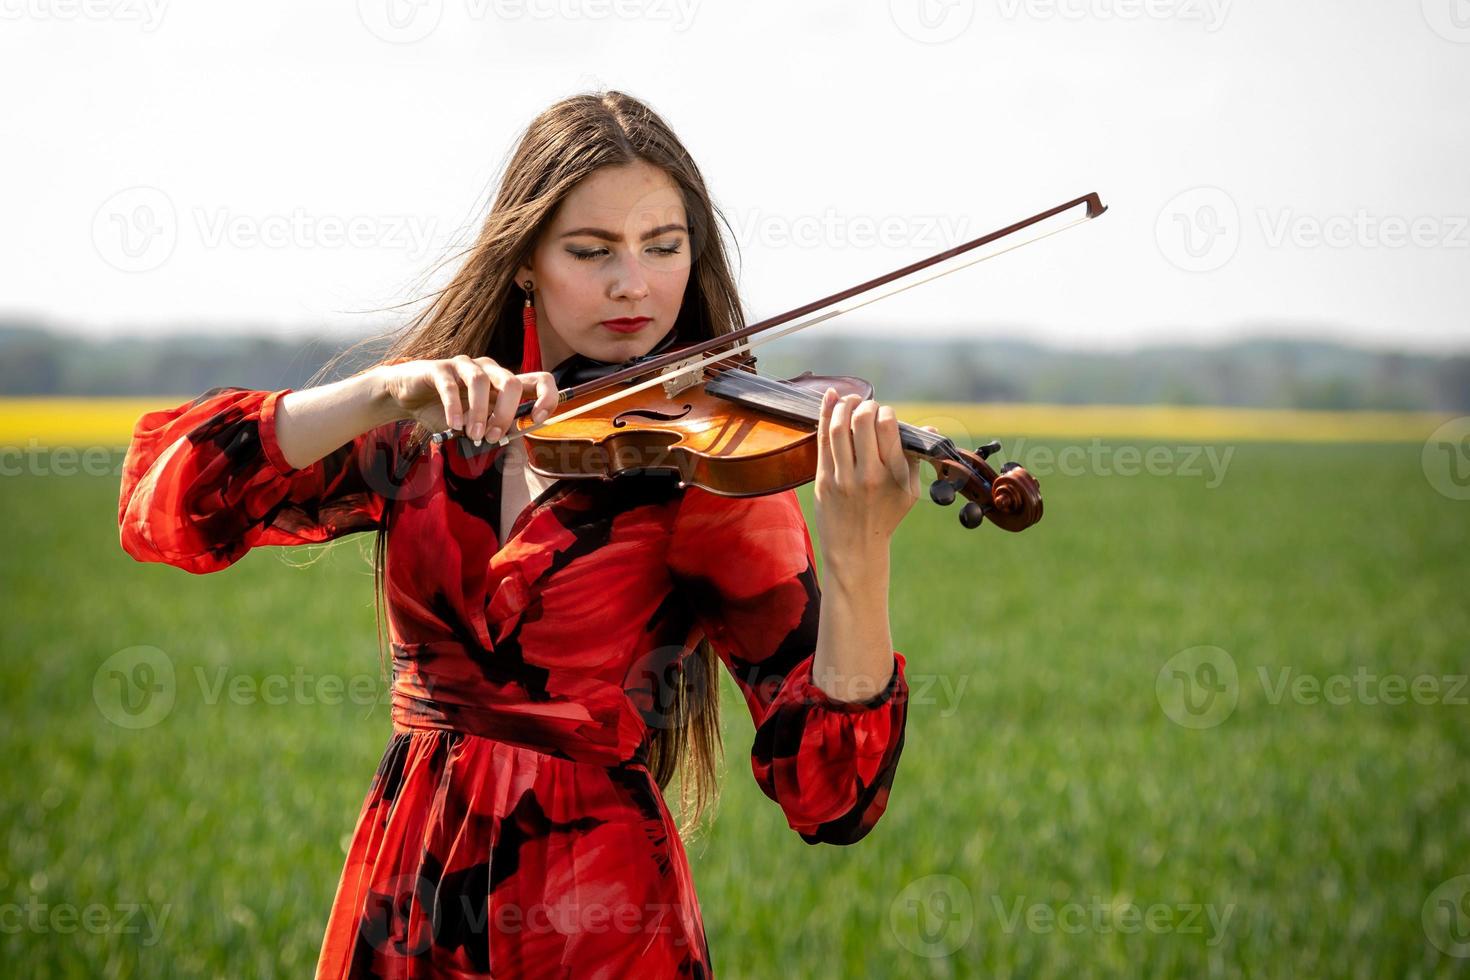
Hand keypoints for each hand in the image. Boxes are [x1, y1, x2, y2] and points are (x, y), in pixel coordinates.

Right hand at [374, 355, 559, 444]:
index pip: (540, 380)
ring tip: (471, 434)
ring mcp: (464, 365)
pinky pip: (451, 386)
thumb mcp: (475, 424)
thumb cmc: (446, 411)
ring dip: (480, 413)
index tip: (536, 419)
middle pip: (512, 383)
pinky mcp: (440, 368)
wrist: (408, 398)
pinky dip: (455, 408)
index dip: (546, 397)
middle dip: (505, 415)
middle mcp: (489, 369)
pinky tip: (454, 425)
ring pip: (482, 382)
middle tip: (491, 438)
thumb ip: (494, 429)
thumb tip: (513, 438)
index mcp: (504, 382)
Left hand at [813, 388, 936, 556]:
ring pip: (839, 428)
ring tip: (849, 401)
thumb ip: (916, 457)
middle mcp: (869, 475)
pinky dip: (825, 415)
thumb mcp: (909, 491)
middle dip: (865, 405)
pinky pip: (822, 441)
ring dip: (843, 406)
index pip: (888, 426)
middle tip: (866, 406)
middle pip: (862, 421)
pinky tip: (829, 399)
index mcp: (893, 474)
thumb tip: (930, 427)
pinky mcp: (824, 481)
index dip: (886, 412)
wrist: (856, 549)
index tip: (885, 414)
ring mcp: (843, 478)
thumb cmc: (886, 517)